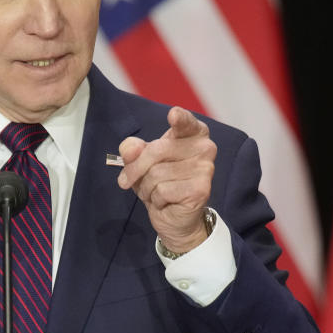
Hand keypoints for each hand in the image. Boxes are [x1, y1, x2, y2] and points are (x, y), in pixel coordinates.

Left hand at [116, 106, 216, 253]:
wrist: (174, 217)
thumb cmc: (160, 183)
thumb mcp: (140, 163)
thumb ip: (133, 151)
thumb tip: (130, 148)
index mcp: (192, 134)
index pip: (186, 122)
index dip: (179, 118)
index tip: (173, 114)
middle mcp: (204, 147)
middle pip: (157, 150)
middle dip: (135, 168)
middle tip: (127, 180)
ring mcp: (205, 168)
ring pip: (156, 173)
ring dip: (146, 187)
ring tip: (154, 192)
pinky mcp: (201, 189)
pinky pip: (162, 190)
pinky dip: (155, 199)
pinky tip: (165, 202)